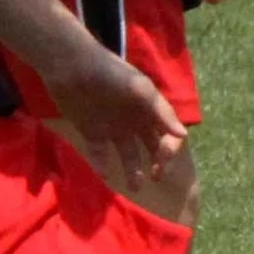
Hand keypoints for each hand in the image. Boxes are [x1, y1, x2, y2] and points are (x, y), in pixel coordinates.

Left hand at [41, 39, 187, 198]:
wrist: (71, 67)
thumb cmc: (109, 73)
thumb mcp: (139, 89)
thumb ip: (161, 112)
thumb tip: (183, 135)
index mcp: (149, 108)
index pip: (168, 133)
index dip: (170, 148)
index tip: (163, 160)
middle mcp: (134, 120)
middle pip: (152, 146)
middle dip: (158, 163)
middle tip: (157, 177)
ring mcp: (113, 127)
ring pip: (128, 155)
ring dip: (133, 171)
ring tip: (135, 187)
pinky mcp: (91, 132)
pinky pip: (100, 155)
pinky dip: (102, 166)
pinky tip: (105, 175)